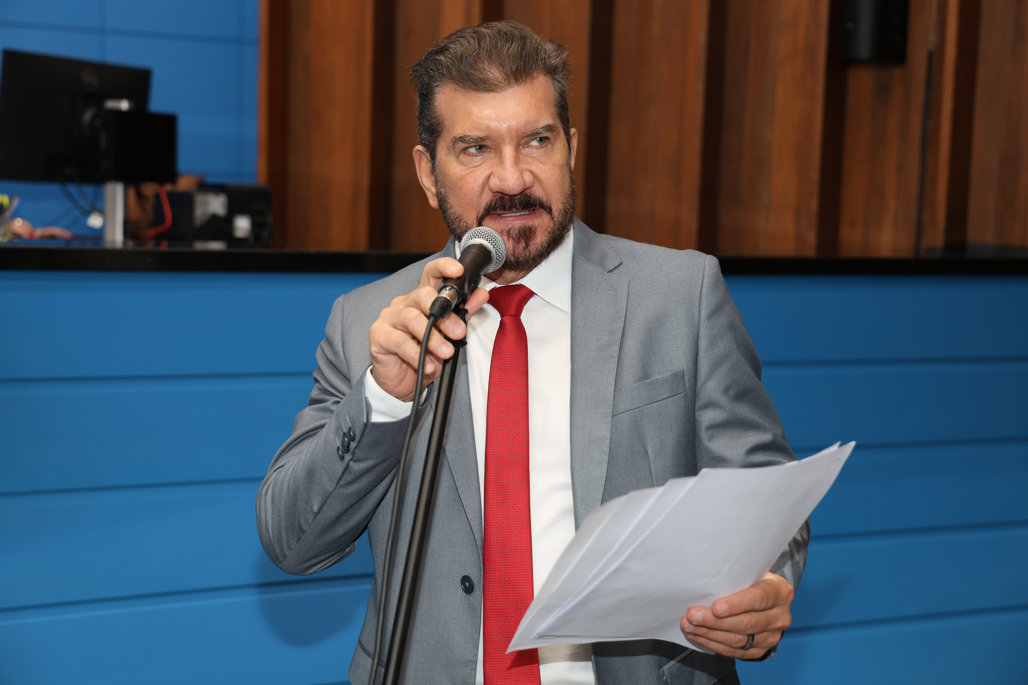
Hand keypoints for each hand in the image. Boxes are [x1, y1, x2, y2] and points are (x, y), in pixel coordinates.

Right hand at [368, 257, 488, 401]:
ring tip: (447, 352)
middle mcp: (404, 303)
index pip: (431, 274)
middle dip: (445, 315)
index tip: (459, 270)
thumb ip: (464, 313)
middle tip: (459, 332)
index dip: (443, 267)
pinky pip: (399, 340)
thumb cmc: (426, 355)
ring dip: (433, 337)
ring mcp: (389, 317)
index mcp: (421, 299)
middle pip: (423, 295)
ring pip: (412, 318)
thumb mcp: (449, 336)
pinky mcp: (378, 335)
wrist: (405, 383)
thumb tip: (481, 294)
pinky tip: (429, 365)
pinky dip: (416, 354)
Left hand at [681, 573, 793, 659]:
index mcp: (780, 592)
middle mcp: (780, 616)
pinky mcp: (760, 650)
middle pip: (747, 622)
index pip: (759, 598)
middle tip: (692, 615)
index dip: (737, 604)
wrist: (764, 599)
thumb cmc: (751, 581)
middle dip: (715, 621)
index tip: (715, 607)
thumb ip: (734, 576)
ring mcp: (772, 636)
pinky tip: (698, 635)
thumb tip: (702, 581)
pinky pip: (735, 652)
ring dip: (710, 634)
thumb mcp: (749, 572)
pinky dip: (713, 644)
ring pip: (739, 640)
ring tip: (689, 625)